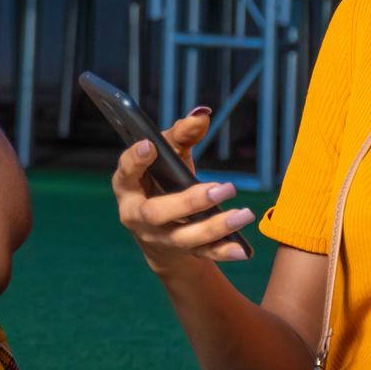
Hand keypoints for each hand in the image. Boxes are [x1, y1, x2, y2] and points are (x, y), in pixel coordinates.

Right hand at [112, 107, 255, 269]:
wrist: (159, 225)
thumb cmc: (162, 177)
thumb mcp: (168, 154)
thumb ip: (182, 134)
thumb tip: (202, 115)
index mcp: (127, 185)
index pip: (126, 172)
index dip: (135, 160)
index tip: (150, 146)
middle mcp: (137, 215)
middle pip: (158, 212)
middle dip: (190, 202)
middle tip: (224, 188)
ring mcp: (158, 237)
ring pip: (184, 237)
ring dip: (215, 227)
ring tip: (244, 214)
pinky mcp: (180, 251)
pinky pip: (201, 254)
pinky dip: (222, 251)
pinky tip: (242, 249)